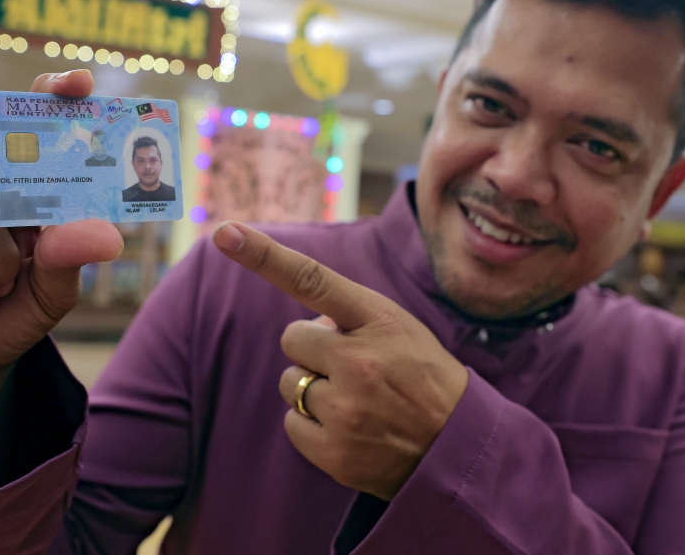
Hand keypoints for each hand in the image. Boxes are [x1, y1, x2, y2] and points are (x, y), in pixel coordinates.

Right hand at [0, 70, 122, 389]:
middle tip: (60, 165)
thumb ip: (71, 260)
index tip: (80, 82)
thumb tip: (103, 235)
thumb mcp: (51, 292)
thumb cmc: (6, 313)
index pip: (26, 135)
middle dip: (26, 147)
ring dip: (0, 266)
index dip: (47, 102)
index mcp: (9, 191)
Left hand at [213, 221, 468, 500]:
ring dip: (312, 389)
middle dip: (313, 350)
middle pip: (292, 339)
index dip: (264, 255)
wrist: (459, 449)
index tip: (225, 233)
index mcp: (379, 320)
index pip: (312, 279)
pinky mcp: (335, 451)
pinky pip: (291, 424)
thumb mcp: (401, 330)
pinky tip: (349, 429)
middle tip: (353, 367)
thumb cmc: (425, 378)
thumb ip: (352, 318)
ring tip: (357, 401)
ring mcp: (346, 408)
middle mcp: (359, 361)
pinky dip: (311, 426)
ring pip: (290, 384)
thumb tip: (307, 324)